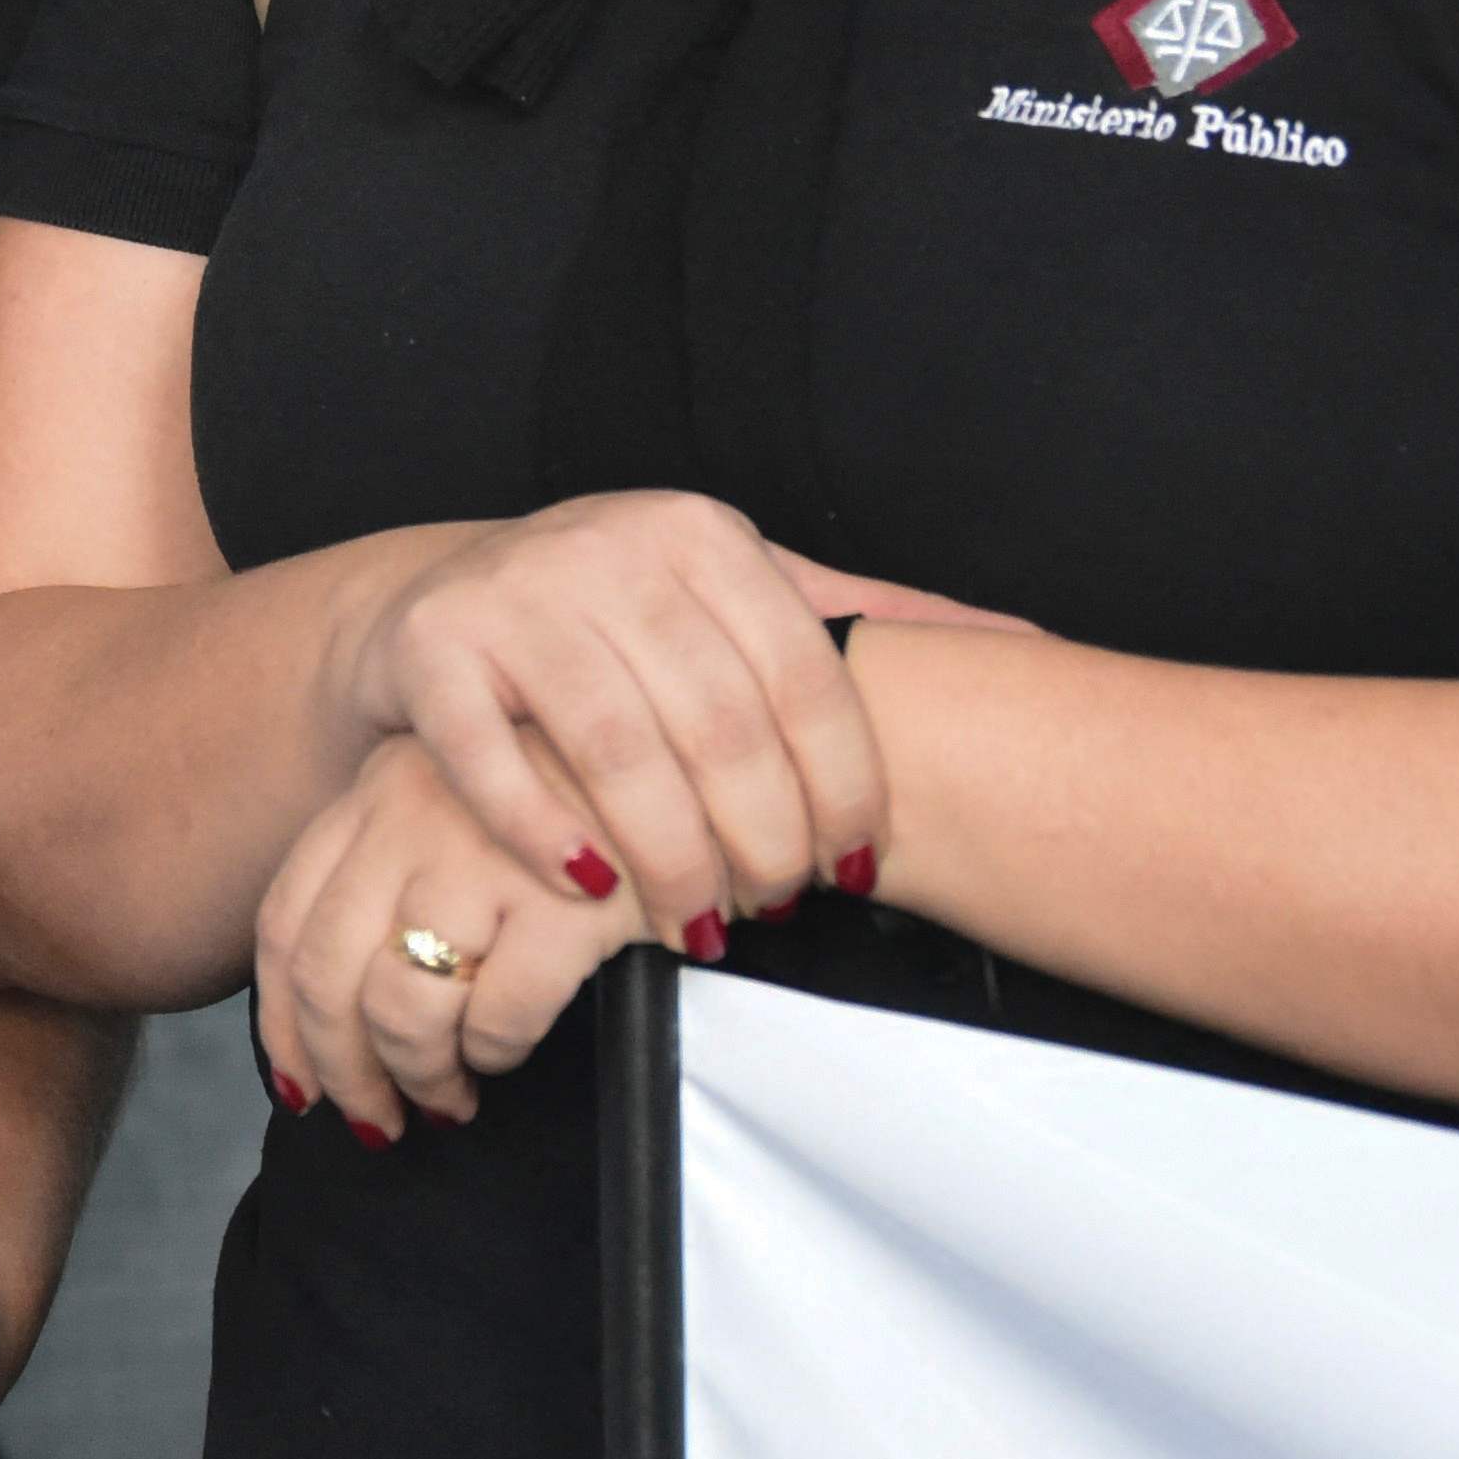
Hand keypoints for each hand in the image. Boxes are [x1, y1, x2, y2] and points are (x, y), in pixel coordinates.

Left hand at [252, 732, 651, 1142]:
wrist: (720, 748)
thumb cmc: (600, 793)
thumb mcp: (481, 804)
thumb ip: (415, 872)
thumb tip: (360, 1012)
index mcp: (381, 790)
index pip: (288, 919)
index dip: (283, 1020)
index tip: (301, 1083)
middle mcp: (412, 813)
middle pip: (327, 973)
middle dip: (343, 1069)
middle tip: (376, 1122)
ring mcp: (485, 851)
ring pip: (400, 1004)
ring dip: (419, 1075)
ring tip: (451, 1099)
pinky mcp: (565, 900)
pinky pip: (497, 1013)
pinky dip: (496, 1050)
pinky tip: (512, 1051)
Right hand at [332, 491, 1014, 945]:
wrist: (438, 600)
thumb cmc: (612, 618)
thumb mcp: (737, 597)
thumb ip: (861, 622)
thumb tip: (1027, 644)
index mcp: (705, 534)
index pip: (805, 676)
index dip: (846, 788)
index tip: (859, 870)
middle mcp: (612, 548)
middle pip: (719, 725)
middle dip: (762, 841)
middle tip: (775, 911)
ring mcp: (515, 596)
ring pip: (615, 753)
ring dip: (669, 858)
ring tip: (699, 923)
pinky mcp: (431, 650)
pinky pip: (494, 762)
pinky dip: (546, 835)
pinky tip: (589, 887)